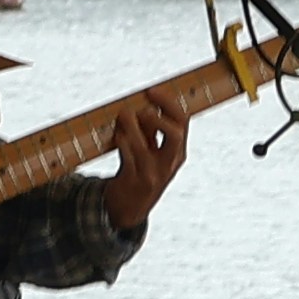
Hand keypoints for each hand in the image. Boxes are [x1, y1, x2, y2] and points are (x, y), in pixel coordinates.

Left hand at [101, 94, 192, 226]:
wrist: (130, 208)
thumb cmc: (141, 171)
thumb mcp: (152, 152)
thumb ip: (151, 131)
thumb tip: (144, 104)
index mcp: (178, 152)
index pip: (182, 122)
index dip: (167, 103)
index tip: (151, 90)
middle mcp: (170, 163)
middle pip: (175, 133)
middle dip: (157, 116)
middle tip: (141, 109)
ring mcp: (153, 174)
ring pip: (143, 145)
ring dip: (130, 126)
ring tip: (122, 117)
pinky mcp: (135, 181)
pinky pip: (126, 155)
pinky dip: (120, 140)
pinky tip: (116, 135)